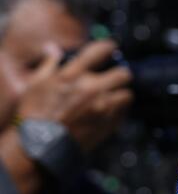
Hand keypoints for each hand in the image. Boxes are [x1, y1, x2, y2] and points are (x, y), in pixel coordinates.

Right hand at [16, 41, 132, 151]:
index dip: (108, 47)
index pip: (100, 51)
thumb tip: (53, 48)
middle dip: (119, 75)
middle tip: (114, 77)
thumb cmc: (34, 114)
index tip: (110, 47)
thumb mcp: (35, 85)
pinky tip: (108, 111)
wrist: (38, 146)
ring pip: (127, 94)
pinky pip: (123, 112)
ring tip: (111, 97)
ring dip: (120, 94)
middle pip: (123, 73)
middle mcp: (91, 89)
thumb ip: (49, 64)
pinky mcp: (107, 124)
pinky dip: (118, 110)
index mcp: (72, 75)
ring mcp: (102, 108)